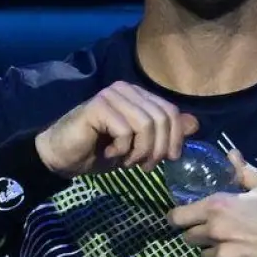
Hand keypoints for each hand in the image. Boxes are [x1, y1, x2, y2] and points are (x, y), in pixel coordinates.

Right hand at [34, 81, 199, 178]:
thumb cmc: (99, 151)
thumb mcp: (139, 146)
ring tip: (128, 162)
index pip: (170, 111)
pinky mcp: (98, 106)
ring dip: (141, 151)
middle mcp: (125, 89)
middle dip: (158, 148)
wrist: (62, 157)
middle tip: (146, 167)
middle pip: (161, 117)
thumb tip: (195, 124)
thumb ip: (164, 133)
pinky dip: (123, 150)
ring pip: (146, 124)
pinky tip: (110, 155)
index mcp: (137, 94)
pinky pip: (126, 131)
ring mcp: (111, 95)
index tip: (168, 160)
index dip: (175, 138)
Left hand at [168, 150, 256, 256]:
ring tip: (236, 247)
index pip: (176, 217)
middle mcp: (215, 232)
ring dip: (215, 254)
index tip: (188, 218)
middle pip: (189, 238)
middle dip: (200, 235)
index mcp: (218, 207)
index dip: (180, 217)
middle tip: (219, 232)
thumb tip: (231, 154)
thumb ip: (242, 171)